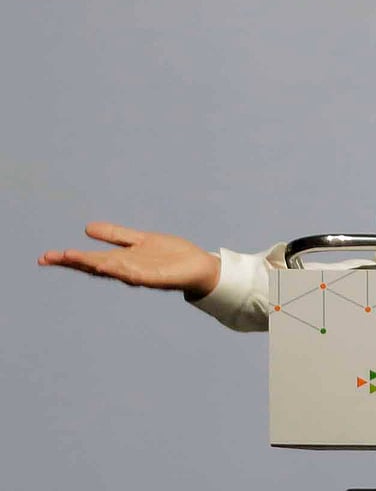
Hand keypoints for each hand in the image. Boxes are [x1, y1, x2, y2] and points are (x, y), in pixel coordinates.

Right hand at [38, 222, 219, 299]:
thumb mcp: (140, 240)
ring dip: (94, 264)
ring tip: (74, 258)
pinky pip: (136, 274)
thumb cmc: (170, 256)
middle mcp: (128, 269)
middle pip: (96, 265)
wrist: (199, 267)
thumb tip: (87, 228)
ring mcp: (141, 274)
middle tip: (48, 258)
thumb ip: (116, 235)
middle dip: (74, 262)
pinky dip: (122, 271)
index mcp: (122, 260)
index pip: (91, 259)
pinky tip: (108, 266)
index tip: (46, 256)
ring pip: (114, 269)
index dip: (70, 258)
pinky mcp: (156, 277)